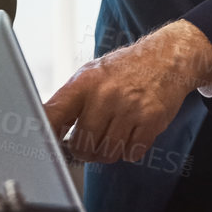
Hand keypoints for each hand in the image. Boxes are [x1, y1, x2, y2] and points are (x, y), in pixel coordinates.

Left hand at [44, 20, 211, 163]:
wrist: (168, 58)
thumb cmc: (127, 68)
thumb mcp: (92, 74)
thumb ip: (69, 100)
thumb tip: (43, 128)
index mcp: (85, 83)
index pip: (53, 115)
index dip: (44, 136)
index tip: (43, 148)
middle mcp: (106, 95)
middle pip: (82, 145)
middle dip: (85, 150)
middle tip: (92, 142)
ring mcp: (130, 108)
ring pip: (107, 153)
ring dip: (109, 152)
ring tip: (113, 136)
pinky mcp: (152, 120)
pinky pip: (131, 153)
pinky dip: (130, 150)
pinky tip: (131, 135)